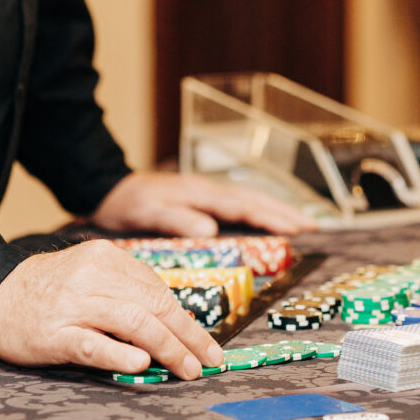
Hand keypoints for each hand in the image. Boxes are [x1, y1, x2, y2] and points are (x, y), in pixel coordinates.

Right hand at [0, 240, 223, 378]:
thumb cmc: (44, 290)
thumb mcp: (88, 275)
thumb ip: (125, 291)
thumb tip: (172, 322)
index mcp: (105, 258)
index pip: (158, 290)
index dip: (188, 319)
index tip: (205, 342)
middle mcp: (91, 277)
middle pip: (154, 306)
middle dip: (188, 336)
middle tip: (208, 360)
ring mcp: (72, 305)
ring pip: (133, 323)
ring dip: (167, 349)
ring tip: (186, 369)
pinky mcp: (54, 334)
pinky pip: (94, 345)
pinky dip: (121, 355)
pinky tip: (142, 365)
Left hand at [90, 171, 316, 235]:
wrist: (107, 188)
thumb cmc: (127, 204)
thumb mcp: (148, 212)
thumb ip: (177, 220)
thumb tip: (211, 230)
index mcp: (199, 193)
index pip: (243, 207)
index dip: (271, 218)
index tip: (296, 230)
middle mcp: (206, 190)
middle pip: (253, 200)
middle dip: (284, 213)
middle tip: (312, 228)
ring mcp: (204, 193)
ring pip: (248, 200)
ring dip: (275, 210)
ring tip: (300, 223)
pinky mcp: (199, 199)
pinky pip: (236, 204)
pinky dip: (257, 211)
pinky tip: (265, 220)